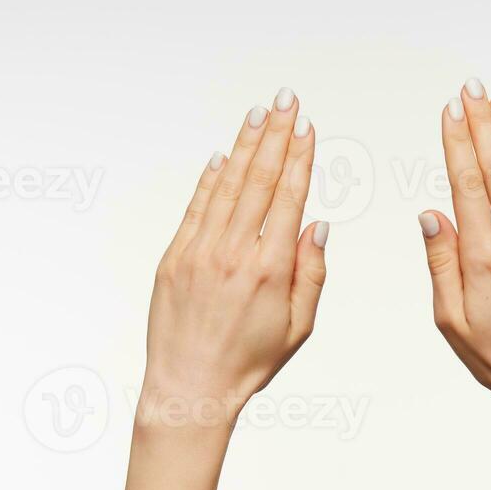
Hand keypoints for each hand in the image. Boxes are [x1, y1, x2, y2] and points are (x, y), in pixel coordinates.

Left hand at [141, 88, 328, 430]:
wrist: (190, 386)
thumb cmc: (248, 364)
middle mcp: (234, 253)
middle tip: (287, 102)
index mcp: (270, 271)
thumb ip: (311, 274)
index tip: (307, 129)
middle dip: (276, 136)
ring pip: (227, 186)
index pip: (288, 198)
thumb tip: (316, 225)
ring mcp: (200, 252)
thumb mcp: (298, 327)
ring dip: (245, 146)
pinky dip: (210, 178)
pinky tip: (223, 155)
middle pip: (259, 180)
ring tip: (259, 114)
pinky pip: (196, 208)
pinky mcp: (174, 258)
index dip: (299, 158)